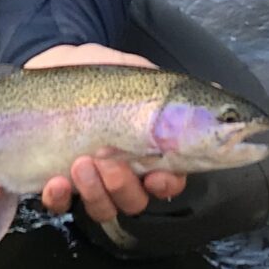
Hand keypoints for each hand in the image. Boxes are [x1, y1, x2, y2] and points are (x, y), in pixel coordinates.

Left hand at [25, 44, 188, 224]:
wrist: (51, 60)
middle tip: (109, 159)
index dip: (166, 186)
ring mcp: (88, 180)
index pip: (167, 182)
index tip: (157, 175)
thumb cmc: (99, 72)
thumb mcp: (137, 73)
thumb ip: (172, 92)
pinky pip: (60, 206)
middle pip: (134, 201)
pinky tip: (56, 181)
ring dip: (95, 192)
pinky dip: (60, 198)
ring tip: (82, 163)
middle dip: (123, 185)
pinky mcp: (54, 181)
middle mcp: (121, 173)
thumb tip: (217, 91)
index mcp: (147, 152)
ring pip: (103, 208)